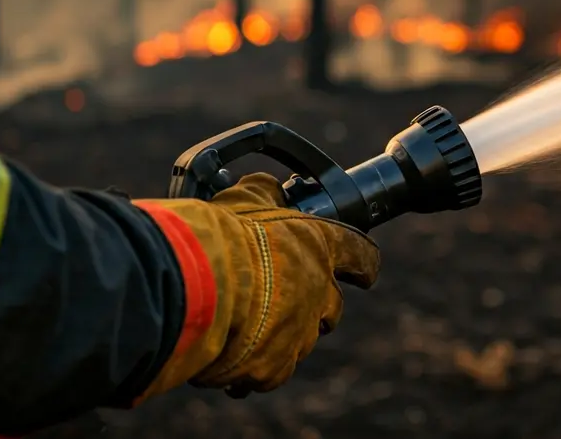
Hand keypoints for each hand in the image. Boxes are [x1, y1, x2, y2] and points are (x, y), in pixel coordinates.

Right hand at [132, 173, 379, 400]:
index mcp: (320, 247)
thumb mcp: (245, 199)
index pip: (361, 255)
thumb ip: (263, 192)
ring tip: (251, 329)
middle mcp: (318, 293)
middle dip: (316, 305)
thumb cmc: (220, 237)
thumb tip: (269, 186)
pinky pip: (270, 373)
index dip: (363, 263)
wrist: (195, 287)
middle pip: (332, 307)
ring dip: (283, 336)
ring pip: (302, 341)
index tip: (364, 270)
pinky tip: (234, 363)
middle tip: (287, 300)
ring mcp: (299, 334)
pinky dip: (255, 369)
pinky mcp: (272, 368)